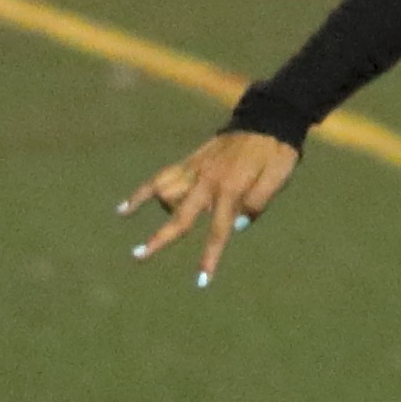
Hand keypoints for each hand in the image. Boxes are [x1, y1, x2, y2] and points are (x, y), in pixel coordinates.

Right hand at [119, 129, 297, 286]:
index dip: (209, 256)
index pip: (218, 231)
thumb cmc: (276, 153)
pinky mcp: (189, 162)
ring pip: (166, 195)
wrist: (266, 121)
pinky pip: (160, 178)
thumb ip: (258, 202)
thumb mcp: (277, 179)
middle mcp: (208, 182)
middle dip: (160, 239)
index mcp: (232, 190)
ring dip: (161, 214)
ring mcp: (195, 171)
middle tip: (138, 256)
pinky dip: (141, 193)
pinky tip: (123, 209)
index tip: (201, 280)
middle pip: (179, 216)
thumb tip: (236, 227)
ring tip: (158, 233)